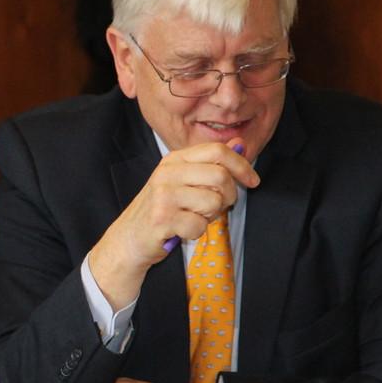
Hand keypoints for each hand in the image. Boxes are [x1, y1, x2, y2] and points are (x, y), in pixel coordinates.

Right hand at [87, 138, 257, 308]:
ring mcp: (163, 195)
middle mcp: (167, 173)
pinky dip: (195, 233)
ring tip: (193, 217)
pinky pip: (199, 225)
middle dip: (229, 196)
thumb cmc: (161, 210)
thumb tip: (240, 144)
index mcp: (174, 160)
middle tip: (218, 207)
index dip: (242, 165)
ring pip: (214, 202)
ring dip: (210, 216)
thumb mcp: (183, 181)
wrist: (129, 238)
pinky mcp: (162, 218)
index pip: (217, 150)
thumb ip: (211, 163)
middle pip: (220, 176)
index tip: (252, 181)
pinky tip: (181, 230)